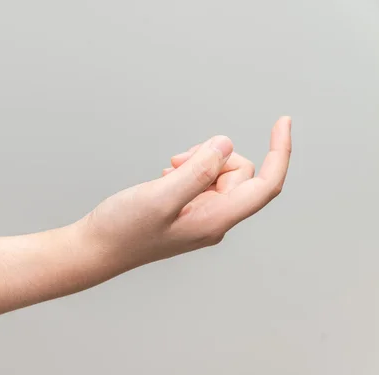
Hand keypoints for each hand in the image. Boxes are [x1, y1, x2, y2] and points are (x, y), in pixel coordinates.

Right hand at [77, 117, 291, 270]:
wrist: (96, 249)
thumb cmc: (123, 230)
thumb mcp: (160, 197)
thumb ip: (197, 172)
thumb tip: (226, 145)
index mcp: (215, 221)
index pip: (264, 185)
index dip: (279, 152)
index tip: (282, 121)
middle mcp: (214, 220)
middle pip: (239, 174)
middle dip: (214, 156)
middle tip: (178, 161)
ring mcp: (201, 217)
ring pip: (219, 175)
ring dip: (198, 162)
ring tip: (168, 171)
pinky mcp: (187, 212)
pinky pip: (202, 181)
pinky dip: (188, 171)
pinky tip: (166, 178)